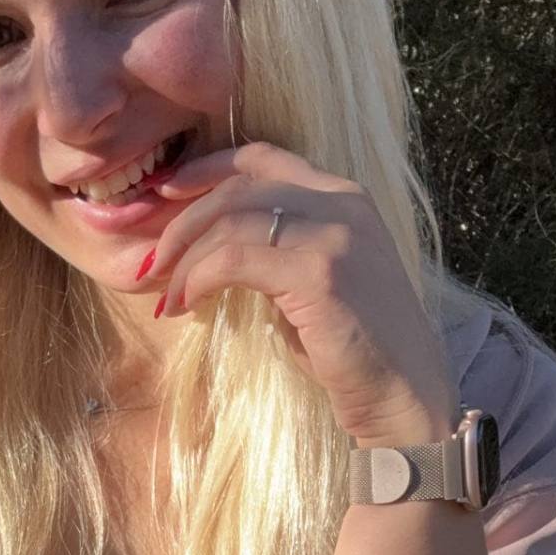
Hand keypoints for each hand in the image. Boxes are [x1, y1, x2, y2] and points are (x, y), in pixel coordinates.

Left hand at [143, 139, 457, 444]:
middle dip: (183, 222)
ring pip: (231, 220)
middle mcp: (342, 203)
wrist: (402, 397)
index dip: (207, 168)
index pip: (263, 157)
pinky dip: (199, 278)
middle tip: (153, 263)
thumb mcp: (312, 284)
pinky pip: (234, 259)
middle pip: (238, 187)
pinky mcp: (319, 272)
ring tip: (168, 296)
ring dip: (186, 258)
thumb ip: (275, 252)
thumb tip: (212, 250)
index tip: (168, 192)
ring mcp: (334, 233)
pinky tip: (188, 303)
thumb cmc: (352, 350)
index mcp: (344, 197)